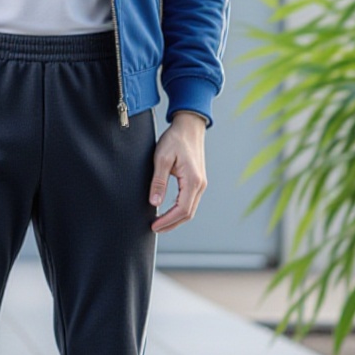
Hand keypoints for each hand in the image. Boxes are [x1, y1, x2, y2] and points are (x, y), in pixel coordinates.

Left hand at [149, 110, 207, 232]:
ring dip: (176, 219)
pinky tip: (168, 212)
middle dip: (171, 224)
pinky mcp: (198, 181)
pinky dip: (180, 210)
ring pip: (190, 209)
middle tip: (154, 228)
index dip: (167, 221)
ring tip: (160, 223)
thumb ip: (158, 182)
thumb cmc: (175, 139)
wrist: (189, 126)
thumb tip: (154, 203)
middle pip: (188, 214)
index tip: (154, 226)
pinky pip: (190, 201)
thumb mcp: (161, 158)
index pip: (182, 210)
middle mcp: (200, 184)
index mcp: (193, 180)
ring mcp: (201, 183)